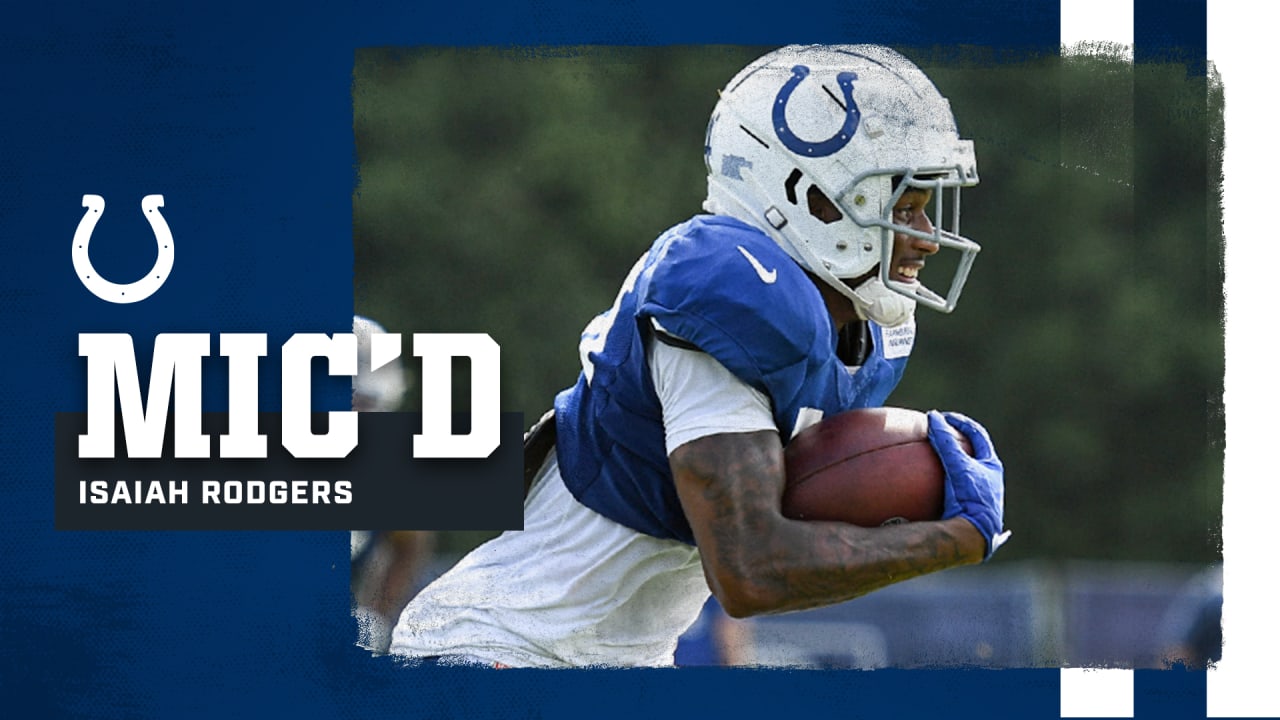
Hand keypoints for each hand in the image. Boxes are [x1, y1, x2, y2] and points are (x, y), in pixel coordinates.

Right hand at [927, 410, 1009, 560]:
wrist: (974, 535)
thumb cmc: (970, 498)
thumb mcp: (956, 465)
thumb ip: (945, 440)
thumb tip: (933, 416)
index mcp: (992, 467)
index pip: (977, 435)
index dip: (960, 423)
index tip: (942, 418)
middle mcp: (990, 481)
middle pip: (973, 453)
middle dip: (957, 443)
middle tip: (938, 436)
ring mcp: (981, 497)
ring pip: (966, 474)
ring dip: (951, 465)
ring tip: (931, 461)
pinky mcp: (970, 512)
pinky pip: (955, 492)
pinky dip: (942, 486)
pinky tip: (926, 491)